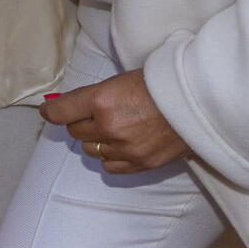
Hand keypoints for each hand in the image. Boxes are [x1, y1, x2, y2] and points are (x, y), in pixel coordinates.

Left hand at [41, 70, 189, 174]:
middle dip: (81, 123)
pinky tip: (120, 146)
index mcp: (101, 100)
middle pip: (76, 132)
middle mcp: (109, 126)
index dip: (52, 111)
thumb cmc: (161, 84)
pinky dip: (111, 157)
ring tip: (113, 129)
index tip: (49, 111)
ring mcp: (125, 148)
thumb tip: (68, 105)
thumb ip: (95, 96)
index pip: (60, 112)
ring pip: (92, 150)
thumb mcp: (121, 80)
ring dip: (96, 140)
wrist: (199, 101)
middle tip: (93, 116)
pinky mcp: (141, 163)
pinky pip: (110, 167)